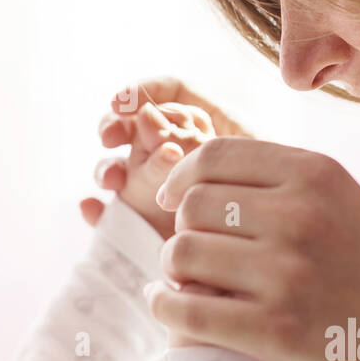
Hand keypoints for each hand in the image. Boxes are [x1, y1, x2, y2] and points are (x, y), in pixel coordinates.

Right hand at [80, 77, 252, 230]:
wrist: (267, 269)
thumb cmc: (263, 210)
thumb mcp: (233, 172)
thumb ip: (190, 144)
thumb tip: (147, 119)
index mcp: (206, 128)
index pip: (168, 93)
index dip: (142, 91)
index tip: (122, 101)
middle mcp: (176, 153)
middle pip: (133, 126)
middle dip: (115, 124)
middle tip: (109, 136)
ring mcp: (156, 190)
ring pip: (118, 168)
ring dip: (106, 166)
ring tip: (112, 179)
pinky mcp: (141, 224)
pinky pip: (110, 214)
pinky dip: (95, 211)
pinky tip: (92, 208)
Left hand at [143, 137, 359, 360]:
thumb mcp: (343, 201)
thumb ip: (280, 185)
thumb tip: (194, 184)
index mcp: (315, 174)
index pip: (215, 155)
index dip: (182, 176)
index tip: (173, 198)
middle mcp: (299, 216)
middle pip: (193, 206)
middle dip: (184, 229)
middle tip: (197, 254)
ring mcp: (286, 273)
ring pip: (183, 252)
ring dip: (175, 269)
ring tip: (189, 282)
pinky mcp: (275, 329)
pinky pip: (187, 308)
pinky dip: (165, 305)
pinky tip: (168, 305)